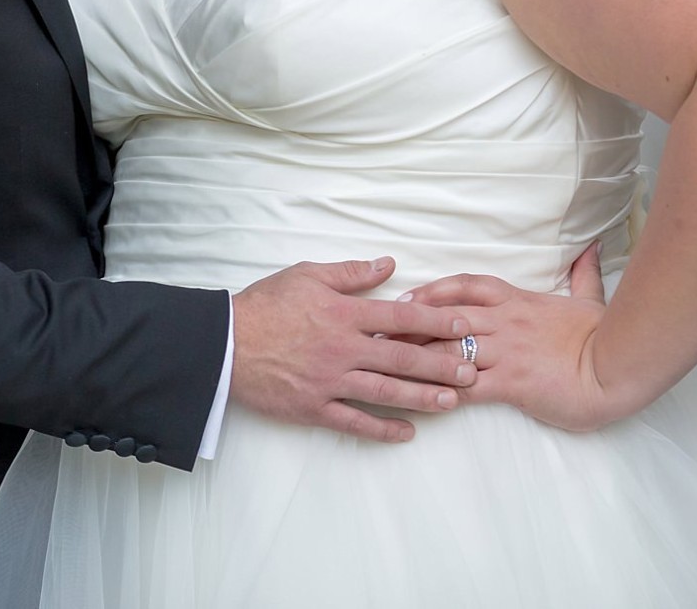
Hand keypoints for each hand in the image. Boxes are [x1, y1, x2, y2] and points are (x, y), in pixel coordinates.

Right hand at [231, 257, 478, 443]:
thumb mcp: (307, 275)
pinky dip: (382, 429)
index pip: (401, 315)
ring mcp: (330, 381)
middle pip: (402, 357)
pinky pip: (355, 422)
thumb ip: (351, 273)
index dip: (435, 320)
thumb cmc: (265, 305)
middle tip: (472, 370)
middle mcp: (343, 349)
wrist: (223, 344)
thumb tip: (389, 264)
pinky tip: (407, 432)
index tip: (463, 325)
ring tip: (452, 402)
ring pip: (386, 392)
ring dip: (422, 398)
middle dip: (441, 365)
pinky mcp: (314, 407)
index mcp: (343, 313)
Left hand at [403, 244, 620, 432]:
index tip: (407, 297)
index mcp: (517, 301)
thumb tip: (592, 247)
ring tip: (385, 366)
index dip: (433, 289)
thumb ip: (584, 274)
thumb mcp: (590, 299)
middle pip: (446, 317)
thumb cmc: (601, 336)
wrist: (616, 368)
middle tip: (378, 332)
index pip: (466, 285)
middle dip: (410, 326)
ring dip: (417, 358)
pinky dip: (442, 393)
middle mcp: (504, 322)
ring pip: (450, 350)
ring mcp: (505, 352)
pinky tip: (421, 399)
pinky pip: (467, 387)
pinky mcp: (510, 384)